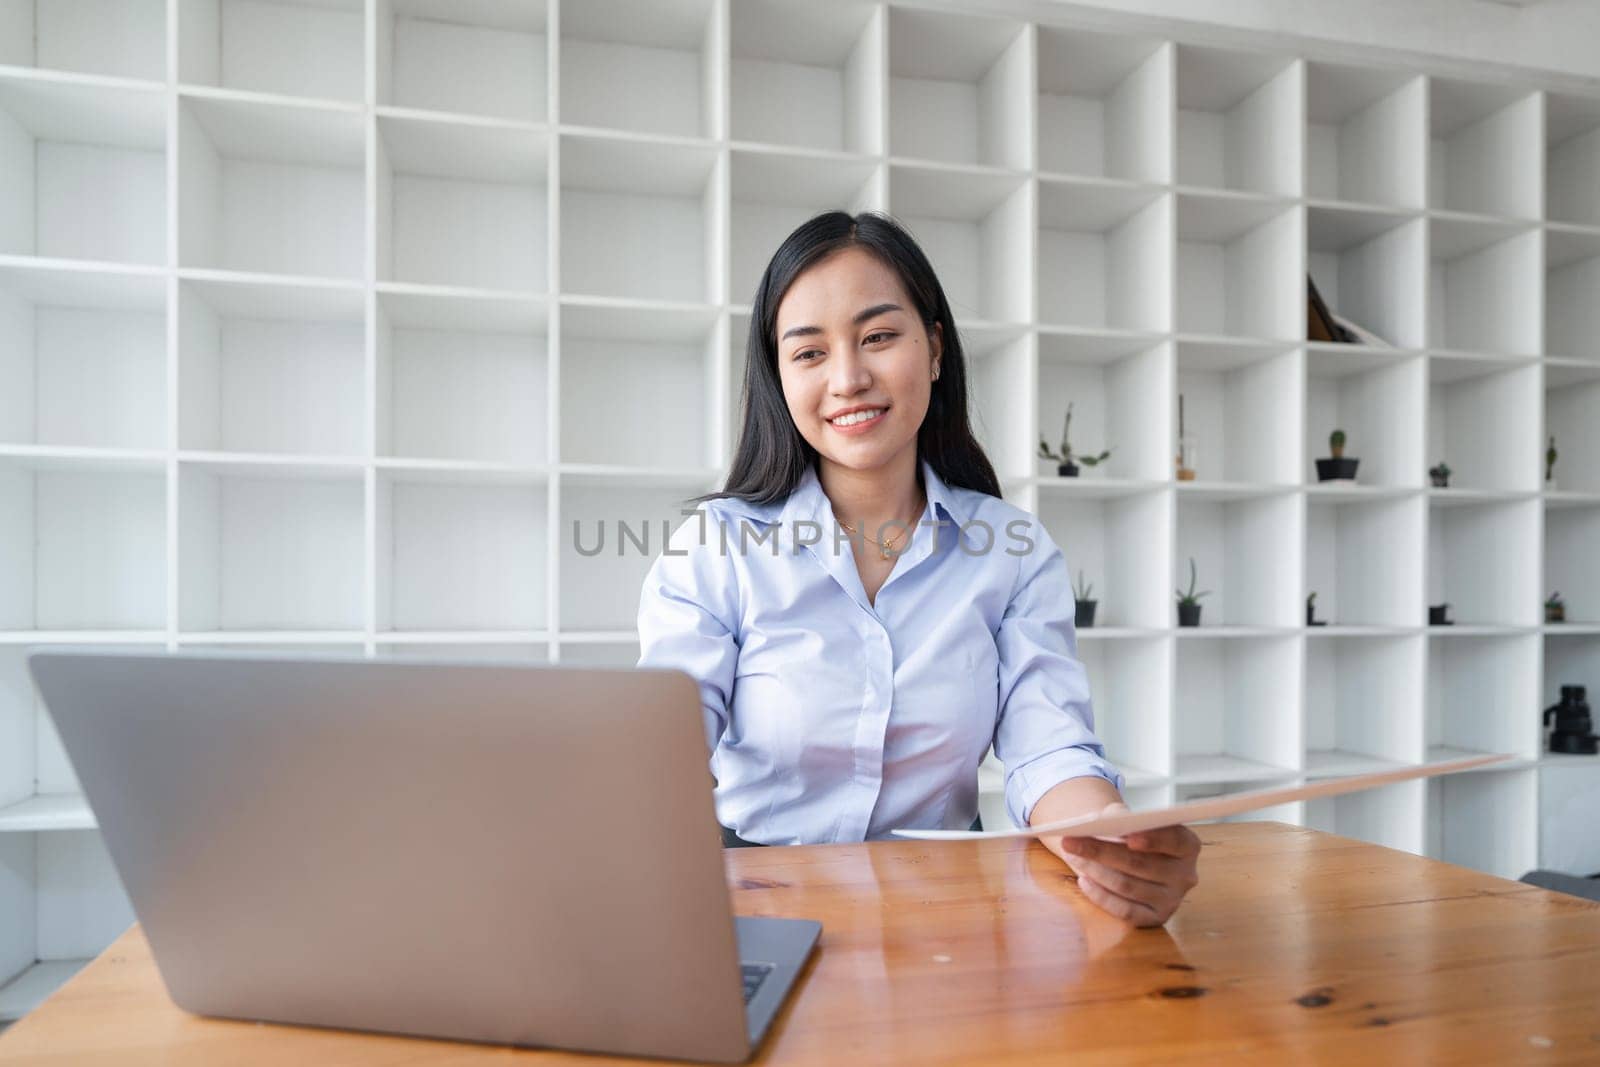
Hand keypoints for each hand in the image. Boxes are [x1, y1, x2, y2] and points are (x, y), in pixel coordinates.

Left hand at [1049, 803, 1200, 926]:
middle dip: (1101, 851)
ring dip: (1095, 871)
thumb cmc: (1131, 834)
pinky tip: (1084, 881)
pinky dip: (1101, 896)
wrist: (1134, 858)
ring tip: (1073, 857)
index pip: (1174, 840)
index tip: (1128, 835)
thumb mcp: (1131, 820)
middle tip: (1071, 841)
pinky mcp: (1156, 918)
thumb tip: (1104, 823)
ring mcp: (1172, 900)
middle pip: (1141, 864)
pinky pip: (1126, 911)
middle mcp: (1186, 875)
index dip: (1153, 839)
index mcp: (1188, 845)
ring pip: (1128, 886)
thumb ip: (1123, 818)